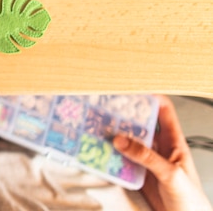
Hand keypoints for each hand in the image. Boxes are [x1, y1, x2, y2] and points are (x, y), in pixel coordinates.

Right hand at [113, 95, 211, 210]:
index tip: (132, 91)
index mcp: (174, 142)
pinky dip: (111, 156)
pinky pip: (121, 161)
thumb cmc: (191, 200)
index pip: (164, 112)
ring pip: (128, 142)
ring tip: (100, 129)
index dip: (150, 98)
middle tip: (108, 111)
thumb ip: (147, 157)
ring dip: (115, 136)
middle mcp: (159, 149)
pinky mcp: (137, 174)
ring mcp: (147, 161)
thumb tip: (122, 140)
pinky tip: (102, 153)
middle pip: (140, 125)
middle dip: (125, 117)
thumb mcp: (170, 174)